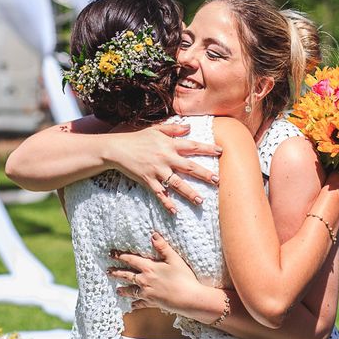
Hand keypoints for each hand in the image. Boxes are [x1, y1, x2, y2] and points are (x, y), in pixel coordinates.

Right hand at [107, 124, 221, 212]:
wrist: (117, 149)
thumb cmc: (137, 138)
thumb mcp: (156, 129)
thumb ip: (174, 128)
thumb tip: (190, 127)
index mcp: (169, 144)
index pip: (192, 146)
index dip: (207, 148)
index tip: (221, 151)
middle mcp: (165, 157)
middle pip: (189, 167)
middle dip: (204, 174)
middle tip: (218, 181)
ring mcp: (157, 170)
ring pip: (176, 183)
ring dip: (189, 192)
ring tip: (200, 201)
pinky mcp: (148, 180)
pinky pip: (159, 193)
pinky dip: (167, 203)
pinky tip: (175, 211)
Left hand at [108, 232, 204, 314]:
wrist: (188, 299)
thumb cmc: (183, 277)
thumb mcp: (174, 258)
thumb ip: (162, 247)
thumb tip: (153, 234)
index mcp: (149, 268)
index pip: (131, 260)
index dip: (121, 256)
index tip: (112, 254)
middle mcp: (145, 280)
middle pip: (127, 275)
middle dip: (117, 273)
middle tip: (108, 271)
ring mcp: (148, 293)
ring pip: (132, 290)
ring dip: (124, 290)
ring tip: (117, 290)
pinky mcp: (153, 303)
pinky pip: (141, 303)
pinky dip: (136, 304)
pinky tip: (133, 305)